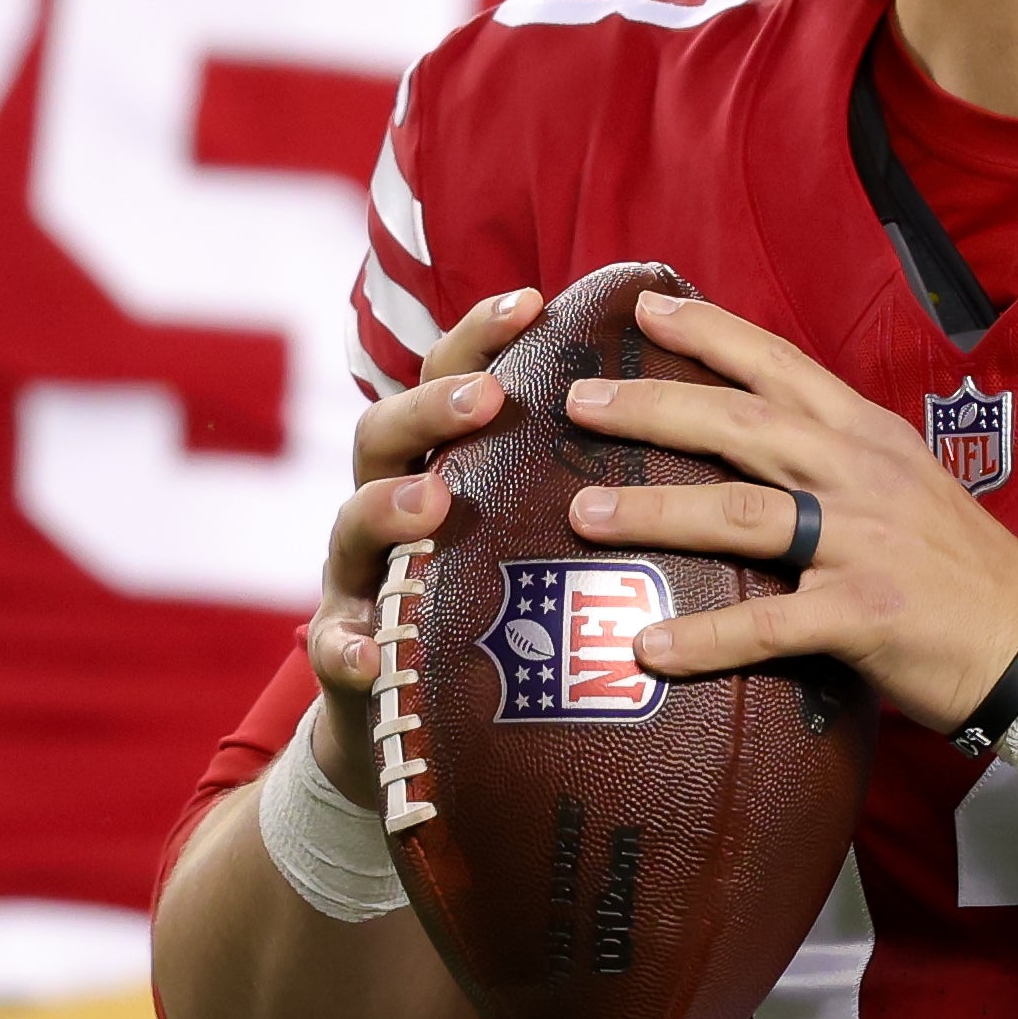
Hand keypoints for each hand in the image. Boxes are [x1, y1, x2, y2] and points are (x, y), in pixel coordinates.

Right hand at [301, 287, 539, 799]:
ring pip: (350, 526)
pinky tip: (367, 654)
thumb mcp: (527, 528)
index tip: (532, 301)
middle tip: (486, 399)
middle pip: (384, 434)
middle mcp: (386, 505)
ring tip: (431, 503)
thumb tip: (679, 409)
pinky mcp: (349, 653)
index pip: (451, 381)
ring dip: (385, 508)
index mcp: (438, 462)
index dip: (481, 337)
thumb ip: (568, 474)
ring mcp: (359, 577)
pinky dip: (347, 646)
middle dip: (430, 408)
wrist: (421, 718)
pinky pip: (338, 647)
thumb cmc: (495, 599)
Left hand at [554, 291, 1017, 732]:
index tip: (645, 306)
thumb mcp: (903, 483)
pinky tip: (648, 647)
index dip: (711, 331)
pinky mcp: (863, 614)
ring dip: (656, 510)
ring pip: (742, 512)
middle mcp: (860, 475)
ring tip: (586, 514)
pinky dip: (703, 638)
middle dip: (655, 406)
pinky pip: (767, 622)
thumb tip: (754, 439)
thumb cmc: (957, 565)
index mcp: (867, 436)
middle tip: (581, 401)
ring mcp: (862, 542)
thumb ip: (834, 457)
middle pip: (743, 423)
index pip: (780, 365)